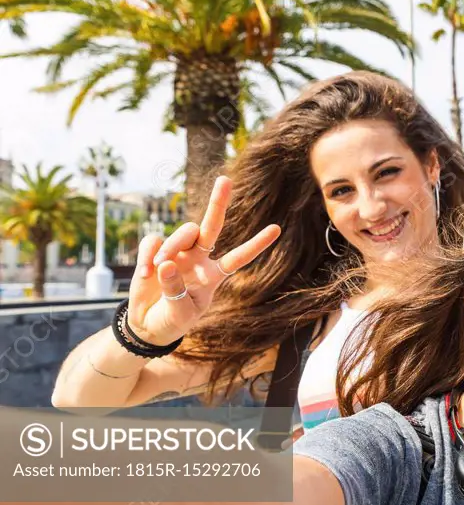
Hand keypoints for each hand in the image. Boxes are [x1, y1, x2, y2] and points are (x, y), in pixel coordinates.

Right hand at [125, 176, 280, 344]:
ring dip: (171, 246)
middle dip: (218, 203)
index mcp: (213, 275)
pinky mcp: (154, 252)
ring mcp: (177, 253)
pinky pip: (153, 241)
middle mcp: (198, 259)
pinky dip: (148, 255)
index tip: (276, 229)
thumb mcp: (181, 313)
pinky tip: (145, 274)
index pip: (238, 257)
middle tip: (225, 180)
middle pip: (212, 226)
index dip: (256, 244)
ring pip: (181, 233)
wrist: (147, 324)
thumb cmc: (172, 320)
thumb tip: (165, 264)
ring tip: (158, 268)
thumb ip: (176, 291)